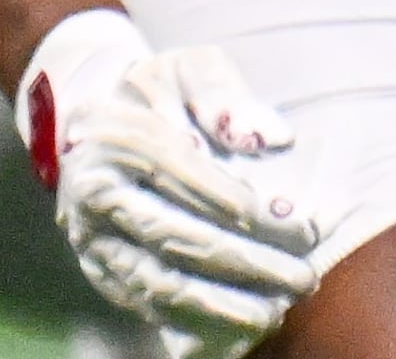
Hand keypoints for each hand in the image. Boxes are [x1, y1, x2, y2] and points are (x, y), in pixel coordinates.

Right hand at [18, 11, 321, 358]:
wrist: (92, 122)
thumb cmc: (158, 92)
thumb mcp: (188, 70)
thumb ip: (226, 97)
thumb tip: (274, 138)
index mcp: (119, 137)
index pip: (185, 175)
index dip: (242, 204)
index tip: (297, 227)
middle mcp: (96, 194)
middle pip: (176, 237)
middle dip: (246, 264)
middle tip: (303, 277)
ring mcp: (94, 239)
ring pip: (158, 282)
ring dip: (221, 305)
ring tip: (274, 313)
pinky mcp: (102, 270)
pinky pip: (148, 304)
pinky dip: (195, 320)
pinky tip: (242, 324)